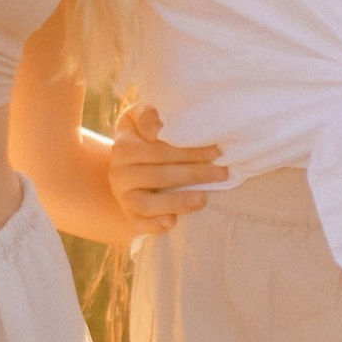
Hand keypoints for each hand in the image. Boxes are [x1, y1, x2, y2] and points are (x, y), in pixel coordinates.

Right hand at [108, 100, 228, 231]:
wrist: (129, 165)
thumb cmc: (145, 135)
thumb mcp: (142, 117)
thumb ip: (149, 116)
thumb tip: (158, 130)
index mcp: (123, 145)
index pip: (158, 150)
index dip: (188, 151)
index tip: (216, 152)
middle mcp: (118, 172)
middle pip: (159, 176)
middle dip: (194, 174)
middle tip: (222, 173)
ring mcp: (122, 196)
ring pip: (147, 203)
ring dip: (177, 202)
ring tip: (204, 199)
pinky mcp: (128, 215)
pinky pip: (139, 224)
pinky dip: (155, 225)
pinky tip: (174, 222)